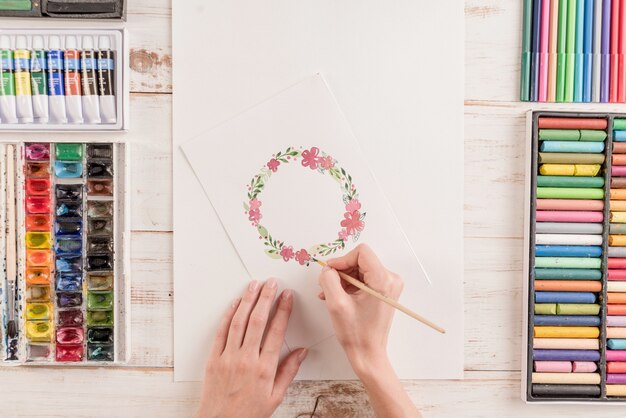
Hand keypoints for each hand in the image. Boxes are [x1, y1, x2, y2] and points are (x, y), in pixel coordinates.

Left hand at [198, 279, 306, 417]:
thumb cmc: (248, 413)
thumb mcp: (275, 396)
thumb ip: (289, 371)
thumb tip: (302, 352)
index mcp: (265, 368)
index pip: (276, 331)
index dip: (283, 310)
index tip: (287, 297)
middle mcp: (246, 359)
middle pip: (258, 320)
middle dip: (266, 298)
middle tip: (272, 283)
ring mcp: (228, 357)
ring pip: (239, 321)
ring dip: (247, 300)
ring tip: (254, 285)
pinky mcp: (214, 358)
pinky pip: (221, 331)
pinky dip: (228, 315)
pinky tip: (235, 304)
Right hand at [317, 244, 402, 373]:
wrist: (368, 352)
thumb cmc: (355, 333)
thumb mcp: (336, 303)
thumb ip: (329, 279)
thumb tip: (328, 268)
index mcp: (383, 280)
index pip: (361, 252)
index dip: (342, 260)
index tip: (330, 273)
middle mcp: (390, 279)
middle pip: (360, 260)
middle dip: (342, 271)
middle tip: (327, 286)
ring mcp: (388, 285)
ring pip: (360, 269)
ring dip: (343, 279)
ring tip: (330, 294)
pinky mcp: (384, 291)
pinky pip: (364, 278)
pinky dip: (349, 285)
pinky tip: (338, 296)